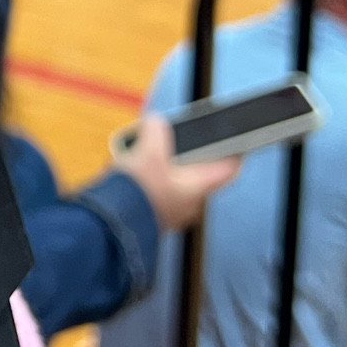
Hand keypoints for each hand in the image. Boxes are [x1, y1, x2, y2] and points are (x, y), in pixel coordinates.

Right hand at [112, 112, 238, 232]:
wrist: (110, 224)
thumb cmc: (137, 192)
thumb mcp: (149, 148)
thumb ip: (157, 129)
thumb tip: (156, 122)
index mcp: (198, 187)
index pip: (229, 170)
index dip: (234, 154)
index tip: (236, 144)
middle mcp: (189, 203)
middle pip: (199, 174)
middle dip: (187, 157)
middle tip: (175, 142)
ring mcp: (170, 212)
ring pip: (175, 183)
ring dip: (163, 168)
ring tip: (143, 152)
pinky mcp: (151, 215)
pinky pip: (156, 193)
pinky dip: (147, 180)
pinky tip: (130, 170)